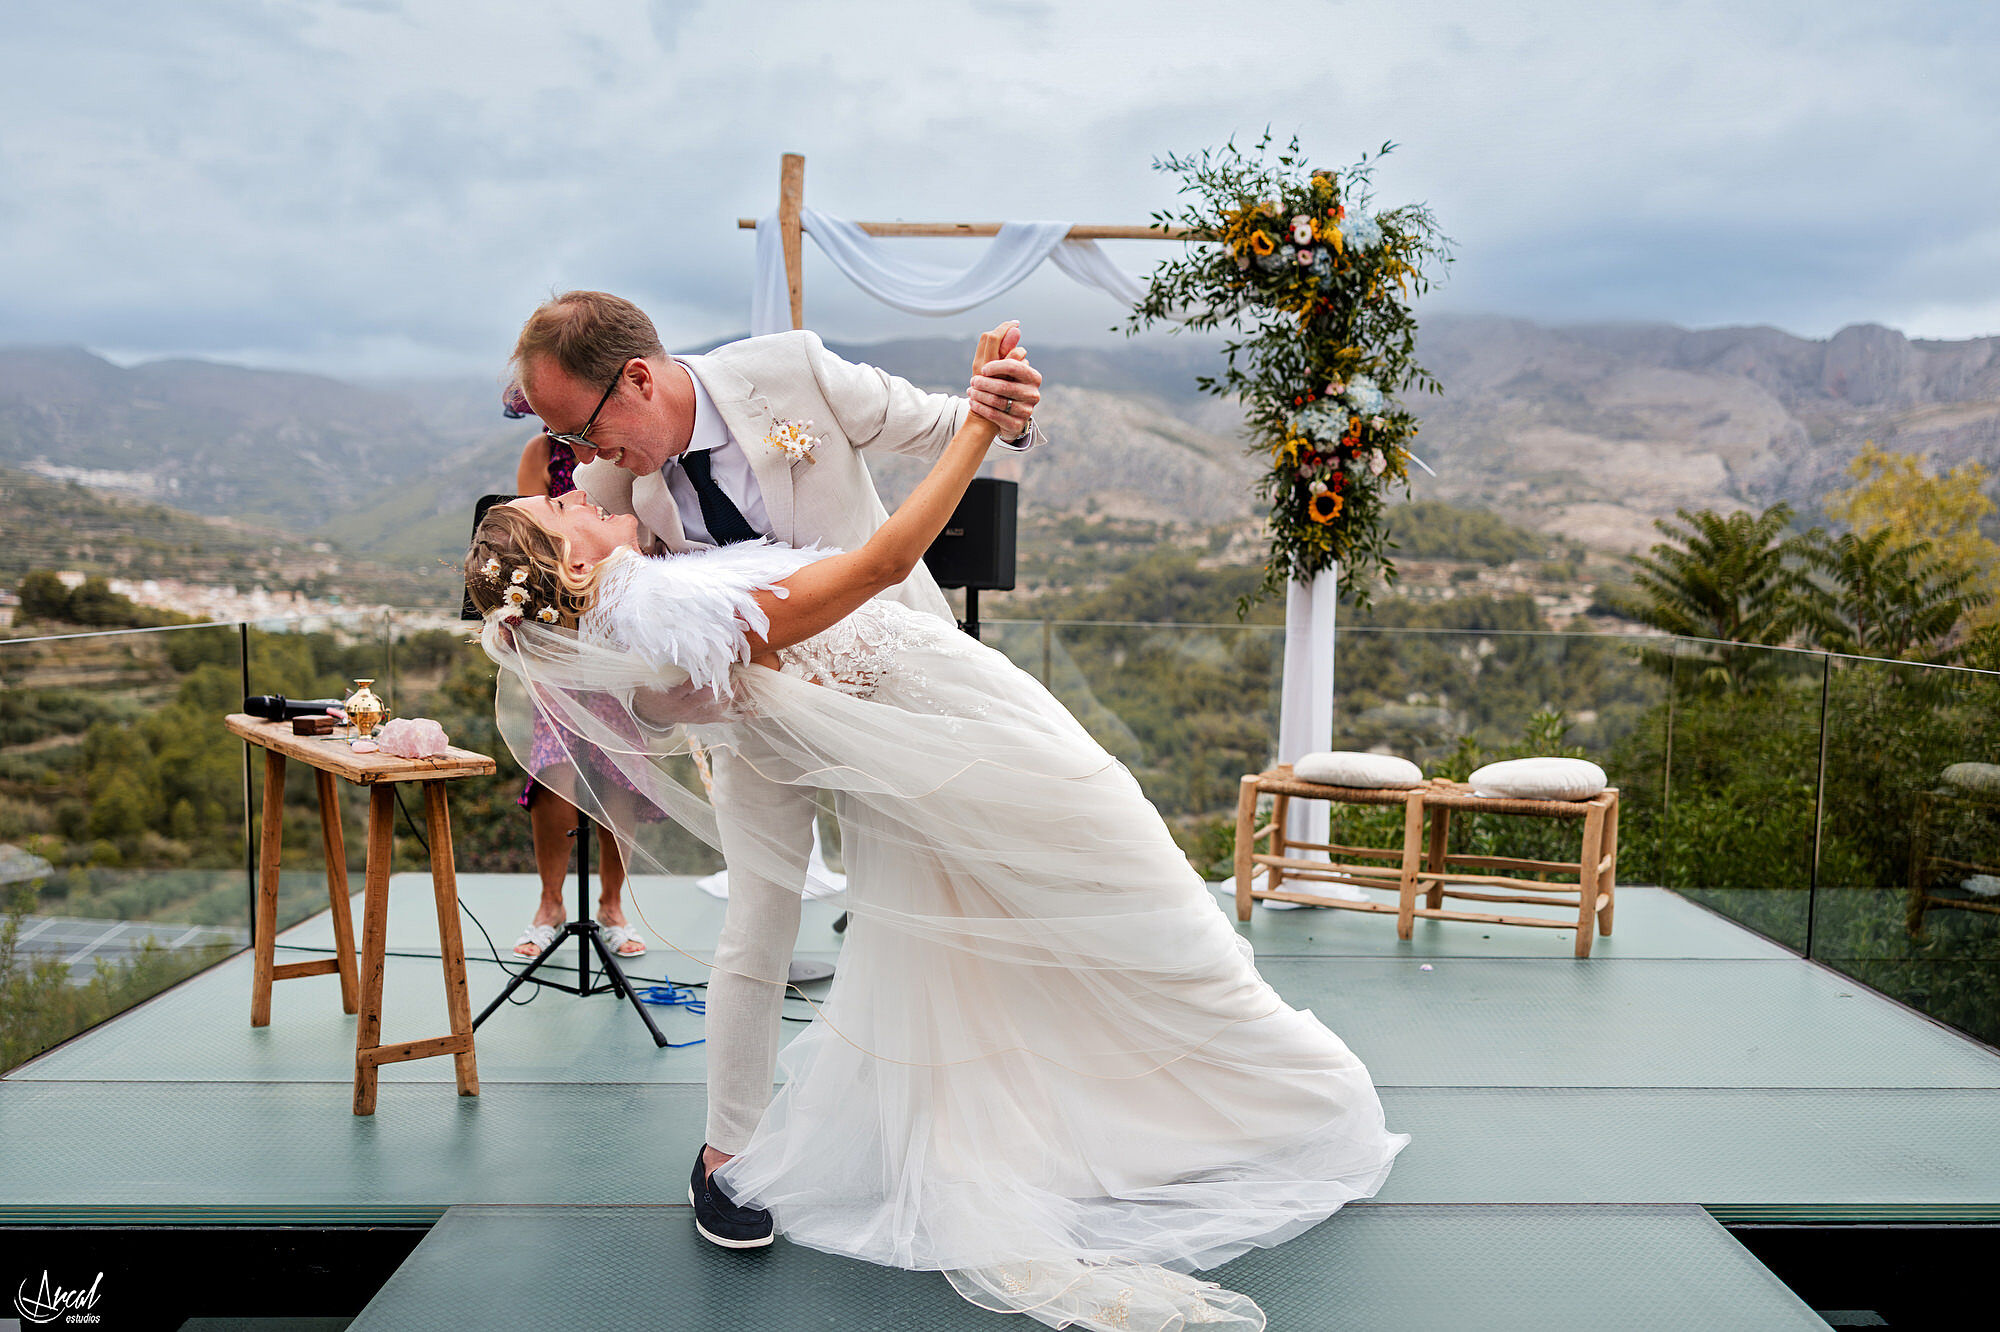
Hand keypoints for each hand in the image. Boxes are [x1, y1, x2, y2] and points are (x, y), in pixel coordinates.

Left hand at [967, 320, 1039, 437]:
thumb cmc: (1000, 384)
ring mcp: (1027, 411)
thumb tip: (1015, 328)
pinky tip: (973, 403)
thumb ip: (1006, 347)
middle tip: (972, 381)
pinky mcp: (1017, 425)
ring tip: (970, 391)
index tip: (983, 368)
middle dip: (985, 383)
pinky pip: (995, 416)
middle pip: (1005, 385)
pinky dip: (981, 408)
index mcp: (1032, 376)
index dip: (998, 365)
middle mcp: (1034, 394)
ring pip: (999, 401)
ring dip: (980, 395)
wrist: (999, 414)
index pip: (1015, 366)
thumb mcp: (1001, 366)